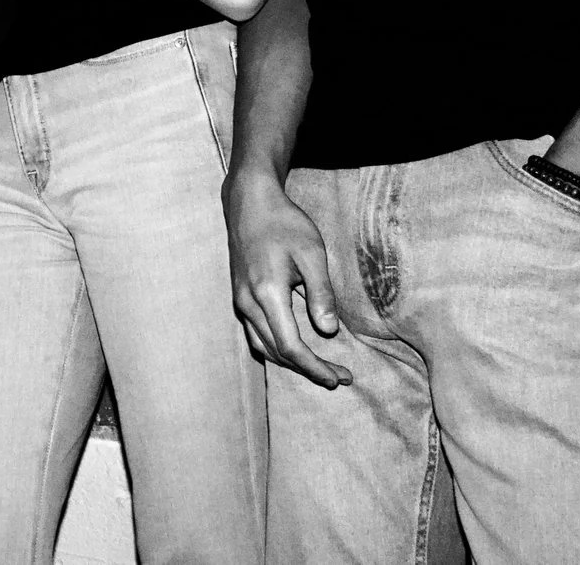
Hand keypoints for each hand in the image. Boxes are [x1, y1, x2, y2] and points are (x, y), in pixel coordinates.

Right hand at [226, 168, 351, 388]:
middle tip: (340, 376)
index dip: (315, 367)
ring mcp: (240, 299)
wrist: (249, 203)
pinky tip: (293, 349)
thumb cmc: (284, 224)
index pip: (290, 346)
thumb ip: (321, 293)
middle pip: (276, 351)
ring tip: (320, 367)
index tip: (340, 377)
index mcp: (267, 293)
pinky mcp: (239, 295)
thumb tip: (328, 330)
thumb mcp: (312, 254)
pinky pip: (255, 333)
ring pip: (262, 345)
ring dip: (291, 362)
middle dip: (308, 369)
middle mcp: (248, 302)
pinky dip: (275, 348)